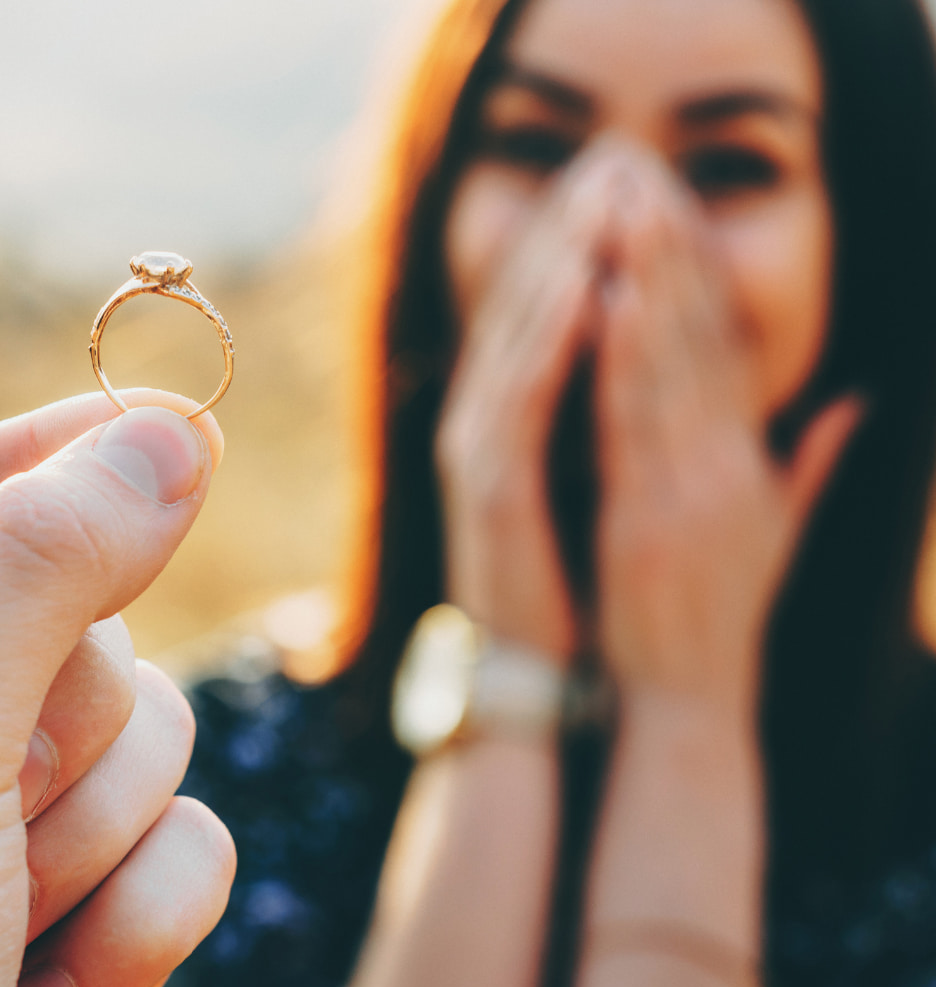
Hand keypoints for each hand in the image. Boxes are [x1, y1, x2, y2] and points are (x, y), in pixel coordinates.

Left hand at [0, 393, 236, 986]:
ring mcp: (12, 828)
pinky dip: (141, 923)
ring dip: (101, 839)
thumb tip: (167, 435)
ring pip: (160, 733)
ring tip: (5, 934)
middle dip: (66, 729)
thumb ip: (35, 576)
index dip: (63, 452)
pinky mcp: (99, 911)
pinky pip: (196, 845)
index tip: (179, 422)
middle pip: (84, 622)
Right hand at [436, 143, 627, 659]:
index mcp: (517, 417)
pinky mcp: (485, 483)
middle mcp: (485, 419)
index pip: (549, 308)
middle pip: (524, 300)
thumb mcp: (610, 481)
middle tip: (613, 154)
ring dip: (559, 255)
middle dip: (569, 224)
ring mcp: (478, 448)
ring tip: (603, 190)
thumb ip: (629, 417)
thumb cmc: (582, 580)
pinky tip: (585, 280)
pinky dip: (549, 335)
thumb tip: (672, 363)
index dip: (585, 238)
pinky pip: (518, 392)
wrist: (540, 670)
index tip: (631, 180)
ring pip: (517, 331)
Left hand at [595, 160, 858, 721]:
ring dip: (649, 279)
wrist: (687, 702)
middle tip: (646, 173)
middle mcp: (725, 464)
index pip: (726, 348)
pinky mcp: (649, 516)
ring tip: (627, 206)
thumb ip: (809, 465)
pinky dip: (623, 357)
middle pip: (703, 337)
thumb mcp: (772, 536)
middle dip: (674, 250)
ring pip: (671, 364)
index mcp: (746, 463)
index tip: (675, 208)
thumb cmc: (716, 620)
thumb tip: (852, 402)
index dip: (701, 272)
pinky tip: (606, 298)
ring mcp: (688, 489)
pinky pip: (632, 422)